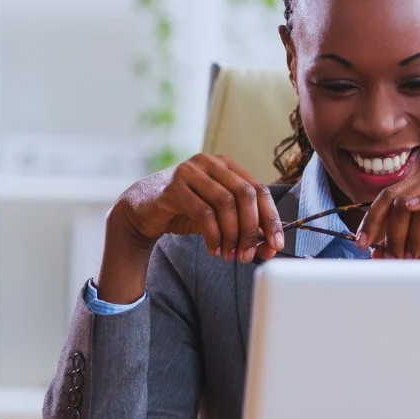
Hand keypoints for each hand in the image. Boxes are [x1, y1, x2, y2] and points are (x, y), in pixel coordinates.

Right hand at [112, 154, 284, 263]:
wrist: (143, 212)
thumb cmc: (185, 212)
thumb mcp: (219, 219)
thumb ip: (243, 229)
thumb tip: (270, 249)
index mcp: (227, 165)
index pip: (259, 189)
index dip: (271, 218)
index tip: (276, 245)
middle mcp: (210, 163)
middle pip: (245, 194)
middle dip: (252, 229)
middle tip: (249, 254)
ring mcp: (190, 171)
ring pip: (225, 202)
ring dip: (232, 234)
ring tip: (230, 255)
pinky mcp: (173, 186)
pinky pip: (203, 212)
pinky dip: (213, 235)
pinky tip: (214, 250)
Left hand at [354, 166, 419, 259]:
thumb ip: (407, 240)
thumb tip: (379, 252)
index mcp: (418, 186)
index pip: (385, 200)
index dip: (370, 220)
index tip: (361, 243)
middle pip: (392, 197)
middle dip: (380, 226)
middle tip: (377, 250)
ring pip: (412, 198)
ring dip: (404, 230)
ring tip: (405, 253)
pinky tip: (411, 208)